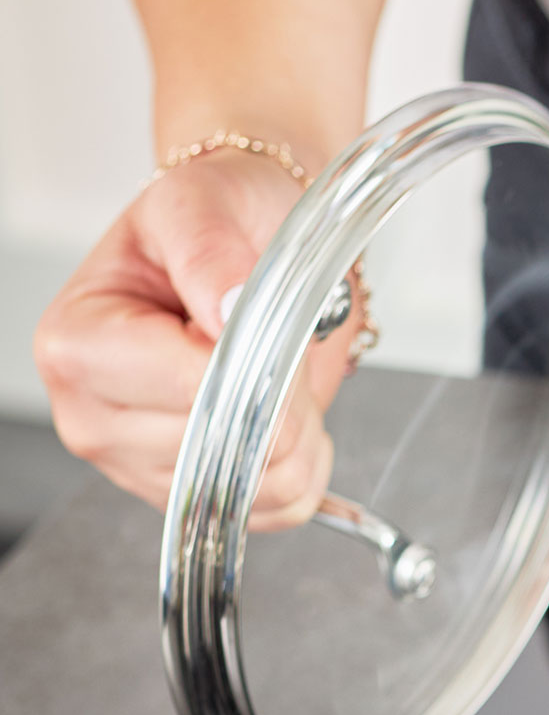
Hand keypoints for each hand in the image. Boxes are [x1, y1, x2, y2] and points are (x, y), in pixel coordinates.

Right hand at [35, 146, 353, 527]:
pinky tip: (284, 416)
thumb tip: (226, 308)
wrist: (248, 245)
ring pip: (256, 488)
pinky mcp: (193, 496)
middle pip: (223, 448)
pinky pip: (277, 510)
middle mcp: (94, 416)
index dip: (255, 363)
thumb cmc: (216, 223)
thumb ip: (209, 250)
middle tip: (271, 344)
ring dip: (296, 435)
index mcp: (78, 345)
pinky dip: (304, 466)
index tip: (260, 318)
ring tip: (275, 375)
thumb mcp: (205, 205)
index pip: (190, 390)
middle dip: (277, 400)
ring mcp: (141, 466)